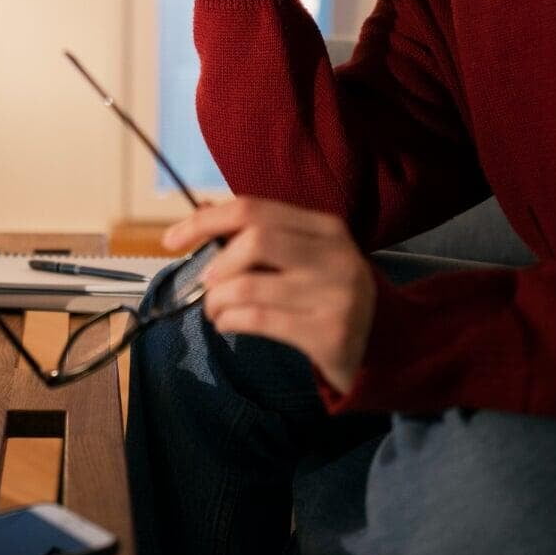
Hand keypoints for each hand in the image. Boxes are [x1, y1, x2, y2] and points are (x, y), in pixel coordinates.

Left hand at [163, 197, 374, 394]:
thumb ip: (262, 235)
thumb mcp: (306, 257)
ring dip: (217, 300)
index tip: (172, 239)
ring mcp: (337, 294)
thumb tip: (202, 214)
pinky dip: (230, 321)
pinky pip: (259, 320)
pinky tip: (228, 325)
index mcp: (326, 228)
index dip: (205, 220)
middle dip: (216, 264)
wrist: (384, 345)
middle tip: (207, 285)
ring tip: (216, 310)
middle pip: (254, 240)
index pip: (253, 209)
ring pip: (249, 285)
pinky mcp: (330, 332)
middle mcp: (335, 255)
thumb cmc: (328, 295)